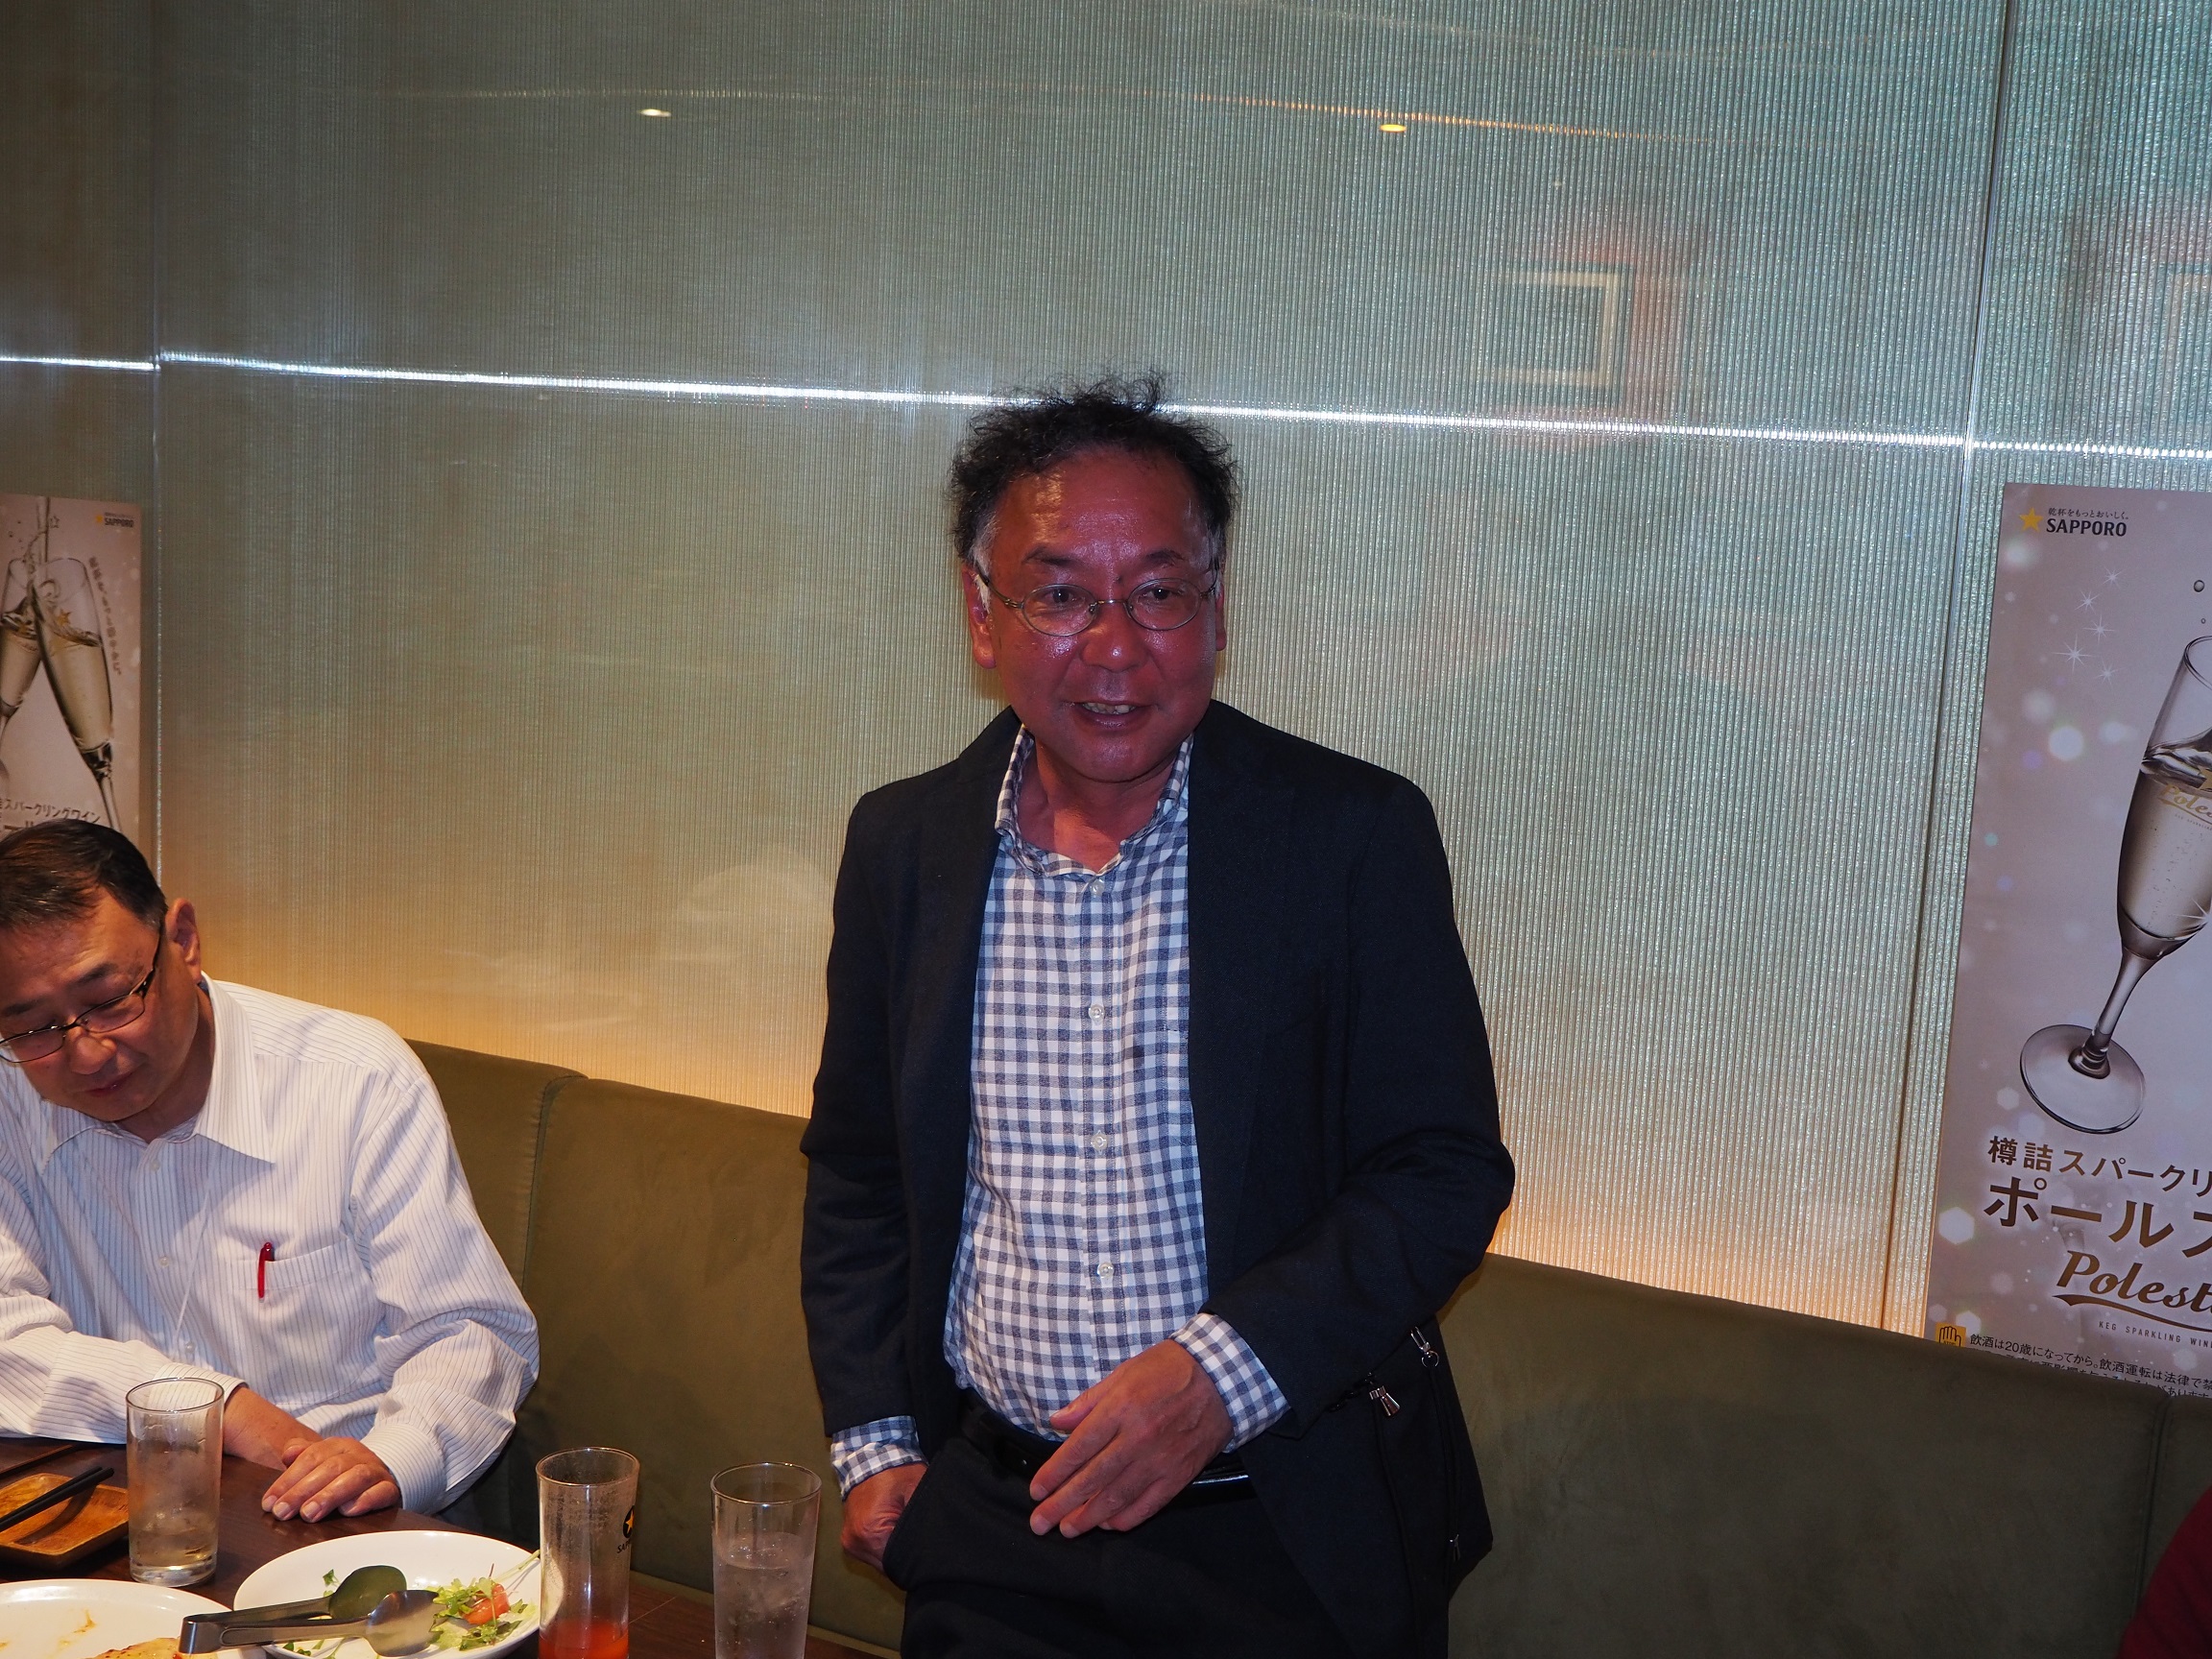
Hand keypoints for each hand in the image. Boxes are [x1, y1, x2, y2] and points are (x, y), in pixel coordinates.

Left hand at [222, 1387, 399, 1519]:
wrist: (379, 1478)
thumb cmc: (341, 1475)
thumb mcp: (320, 1462)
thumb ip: (302, 1456)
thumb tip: (287, 1453)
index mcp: (338, 1446)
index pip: (311, 1457)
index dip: (288, 1480)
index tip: (269, 1503)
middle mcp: (358, 1455)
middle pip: (331, 1467)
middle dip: (303, 1490)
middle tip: (283, 1512)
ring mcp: (376, 1471)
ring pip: (356, 1477)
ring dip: (330, 1495)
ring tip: (309, 1514)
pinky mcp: (389, 1489)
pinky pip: (381, 1491)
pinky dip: (365, 1500)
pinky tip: (348, 1511)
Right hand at [841, 1463, 925, 1570]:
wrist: (871, 1456)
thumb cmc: (897, 1472)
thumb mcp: (917, 1492)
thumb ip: (923, 1522)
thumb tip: (935, 1548)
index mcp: (870, 1533)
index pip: (898, 1564)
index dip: (915, 1559)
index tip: (927, 1551)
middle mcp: (855, 1542)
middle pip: (888, 1566)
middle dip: (905, 1557)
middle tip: (921, 1542)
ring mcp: (850, 1543)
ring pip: (880, 1561)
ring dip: (894, 1552)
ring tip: (907, 1533)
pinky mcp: (850, 1540)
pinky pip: (872, 1553)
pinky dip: (885, 1547)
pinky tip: (895, 1532)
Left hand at [1030, 1340, 1230, 1537]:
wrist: (1221, 1376)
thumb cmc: (1170, 1369)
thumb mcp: (1123, 1373)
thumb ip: (1089, 1402)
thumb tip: (1057, 1421)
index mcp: (1119, 1409)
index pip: (1077, 1449)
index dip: (1054, 1473)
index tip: (1037, 1490)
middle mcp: (1137, 1438)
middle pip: (1091, 1479)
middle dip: (1061, 1504)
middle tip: (1041, 1522)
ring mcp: (1159, 1459)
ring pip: (1117, 1497)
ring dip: (1088, 1517)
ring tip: (1068, 1530)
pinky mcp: (1180, 1474)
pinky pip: (1148, 1504)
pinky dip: (1126, 1518)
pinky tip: (1108, 1524)